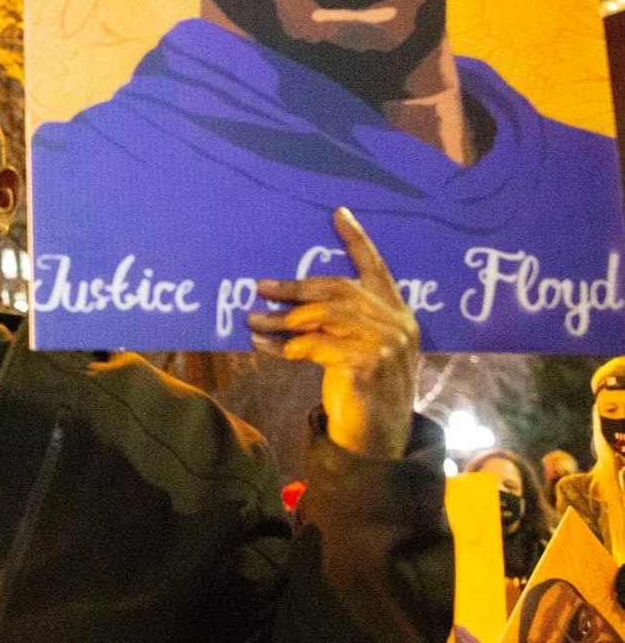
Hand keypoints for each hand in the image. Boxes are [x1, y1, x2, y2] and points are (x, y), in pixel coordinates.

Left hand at [247, 208, 418, 458]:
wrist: (380, 437)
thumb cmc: (363, 389)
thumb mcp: (357, 348)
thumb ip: (338, 322)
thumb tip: (287, 302)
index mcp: (397, 312)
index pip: (377, 266)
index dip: (357, 240)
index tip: (337, 213)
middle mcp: (396, 323)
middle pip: (336, 289)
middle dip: (294, 287)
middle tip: (260, 287)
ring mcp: (386, 344)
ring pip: (321, 317)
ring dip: (281, 319)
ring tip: (253, 320)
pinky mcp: (366, 365)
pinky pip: (314, 346)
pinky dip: (285, 346)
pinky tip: (266, 348)